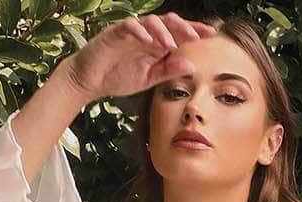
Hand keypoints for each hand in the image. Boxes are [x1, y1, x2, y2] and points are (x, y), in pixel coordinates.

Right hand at [61, 12, 217, 106]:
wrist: (90, 80)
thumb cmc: (118, 77)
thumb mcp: (149, 79)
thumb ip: (168, 71)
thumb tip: (191, 66)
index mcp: (157, 44)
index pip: (179, 34)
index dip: (194, 32)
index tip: (211, 36)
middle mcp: (147, 35)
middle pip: (169, 23)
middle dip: (184, 27)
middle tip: (197, 36)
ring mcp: (132, 32)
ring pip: (151, 22)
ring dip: (163, 31)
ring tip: (171, 45)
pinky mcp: (116, 32)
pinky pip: (130, 26)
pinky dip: (140, 31)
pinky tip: (148, 41)